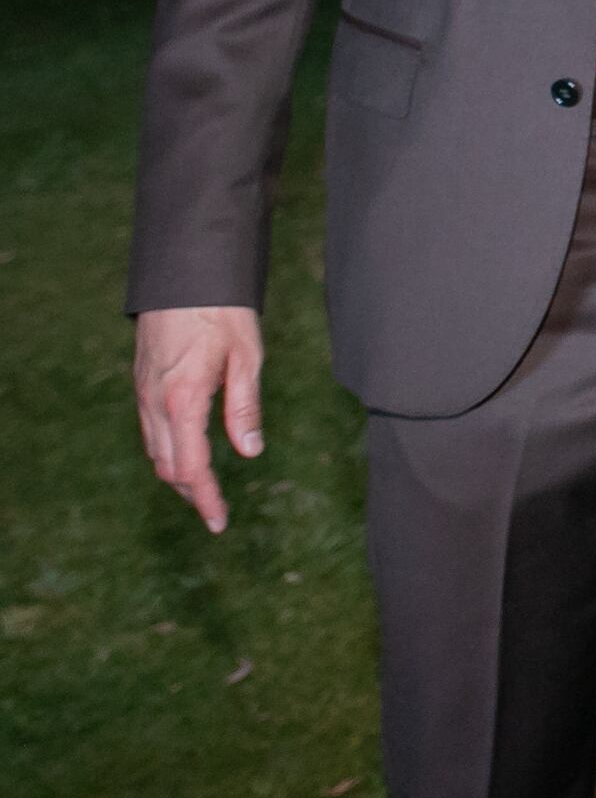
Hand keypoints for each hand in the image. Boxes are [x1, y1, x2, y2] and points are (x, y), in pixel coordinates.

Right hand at [133, 306, 264, 532]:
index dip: (206, 498)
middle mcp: (155, 403)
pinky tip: (187, 454)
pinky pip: (151, 432)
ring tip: (205, 491)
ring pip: (156, 452)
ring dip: (179, 475)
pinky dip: (168, 452)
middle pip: (169, 466)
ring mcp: (144, 394)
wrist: (185, 275)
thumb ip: (245, 406)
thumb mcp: (247, 356)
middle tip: (216, 513)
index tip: (219, 522)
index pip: (190, 467)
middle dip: (192, 493)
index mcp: (182, 400)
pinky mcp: (142, 385)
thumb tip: (250, 450)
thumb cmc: (222, 313)